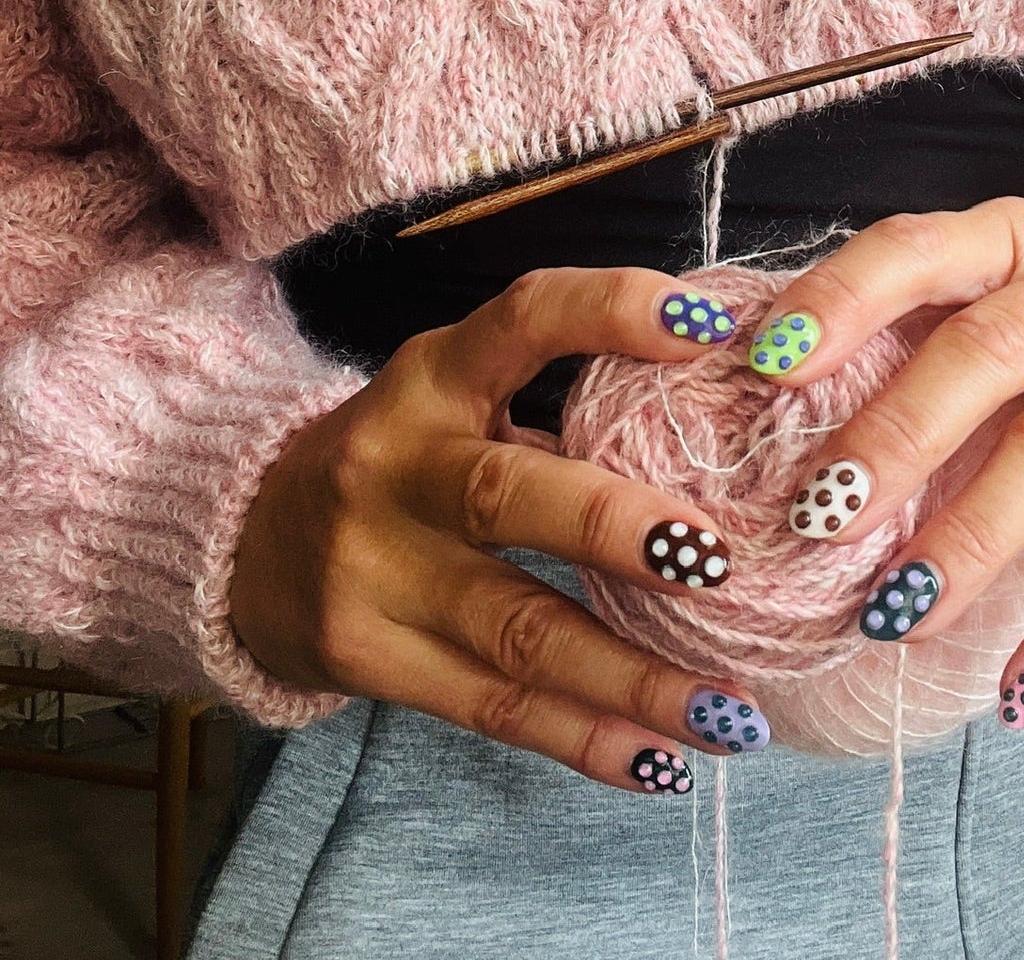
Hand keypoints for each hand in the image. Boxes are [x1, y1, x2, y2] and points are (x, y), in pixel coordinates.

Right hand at [231, 267, 768, 791]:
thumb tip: (727, 418)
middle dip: (615, 529)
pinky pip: (492, 706)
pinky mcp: (366, 657)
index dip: (612, 312)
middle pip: (507, 495)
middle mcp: (395, 464)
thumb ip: (562, 407)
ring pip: (517, 630)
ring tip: (729, 713)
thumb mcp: (458, 398)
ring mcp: (372, 569)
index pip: (524, 318)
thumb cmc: (405, 457)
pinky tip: (659, 760)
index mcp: (434, 376)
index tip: (709, 327)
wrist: (245, 540)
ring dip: (634, 677)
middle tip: (716, 562)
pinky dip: (583, 738)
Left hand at [749, 198, 1023, 723]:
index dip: (838, 303)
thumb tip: (773, 405)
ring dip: (967, 541)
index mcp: (1012, 240)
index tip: (765, 366)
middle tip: (814, 522)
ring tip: (895, 617)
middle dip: (892, 439)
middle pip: (981, 356)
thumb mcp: (1015, 280)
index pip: (914, 251)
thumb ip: (922, 323)